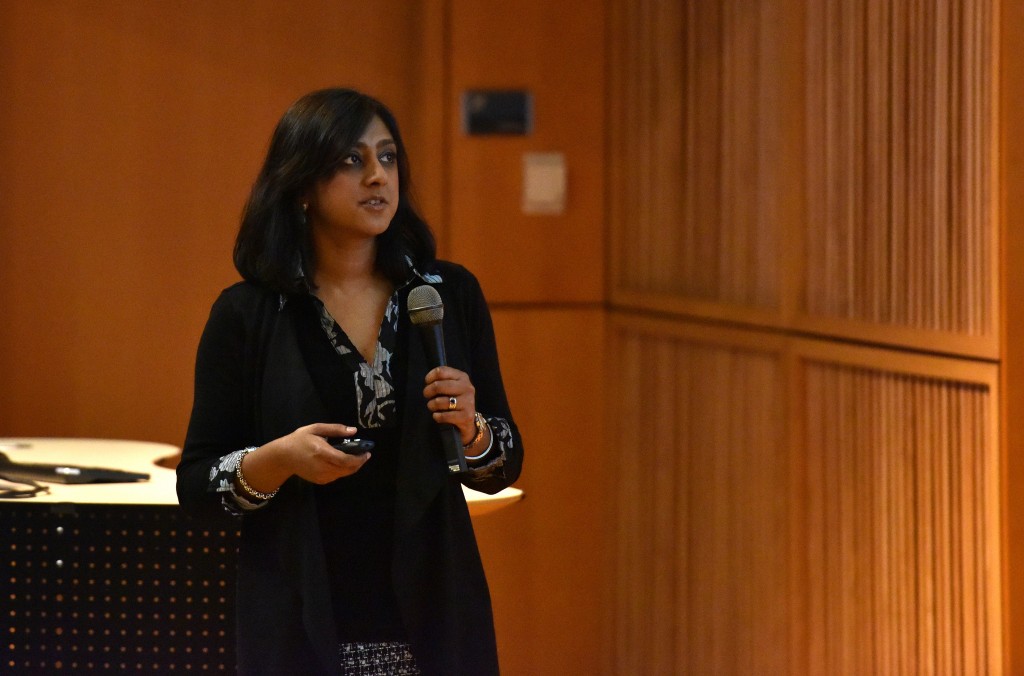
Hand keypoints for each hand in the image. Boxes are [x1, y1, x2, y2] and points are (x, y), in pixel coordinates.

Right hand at [249, 423, 370, 489]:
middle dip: (359, 463)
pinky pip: (337, 477)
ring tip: (356, 458)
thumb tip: (354, 431)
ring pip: (343, 474)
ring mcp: (321, 476)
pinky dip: (343, 471)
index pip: (345, 460)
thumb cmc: (299, 440)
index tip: (367, 452)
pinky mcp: (320, 481)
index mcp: (322, 453)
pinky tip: (343, 463)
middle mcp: (323, 467)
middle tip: (364, 455)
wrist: (283, 457)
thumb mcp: (316, 429)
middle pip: (347, 469)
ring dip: (352, 467)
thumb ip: (336, 429)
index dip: (359, 458)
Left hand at [423, 366, 476, 444]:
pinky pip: (444, 416)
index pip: (441, 371)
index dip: (430, 377)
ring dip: (431, 405)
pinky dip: (437, 416)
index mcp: (462, 377)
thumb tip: (428, 381)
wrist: (468, 419)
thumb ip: (442, 380)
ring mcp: (468, 402)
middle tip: (427, 395)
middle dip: (428, 391)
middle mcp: (467, 388)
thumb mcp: (452, 386)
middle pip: (438, 385)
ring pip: (440, 401)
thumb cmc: (455, 400)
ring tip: (432, 406)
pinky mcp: (466, 416)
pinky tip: (437, 416)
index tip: (427, 383)